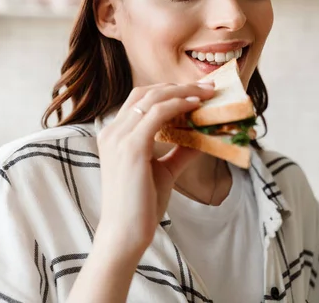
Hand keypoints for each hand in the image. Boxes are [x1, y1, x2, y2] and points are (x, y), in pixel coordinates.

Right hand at [95, 81, 214, 255]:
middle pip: (145, 92)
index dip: (168, 91)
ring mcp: (119, 137)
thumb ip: (180, 152)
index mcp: (114, 135)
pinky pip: (157, 114)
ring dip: (183, 92)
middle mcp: (112, 131)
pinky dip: (179, 105)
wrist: (126, 233)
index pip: (140, 100)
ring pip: (153, 98)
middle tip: (207, 87)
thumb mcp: (163, 171)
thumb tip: (204, 137)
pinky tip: (196, 107)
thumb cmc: (141, 206)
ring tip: (207, 93)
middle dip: (178, 86)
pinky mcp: (131, 147)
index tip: (196, 92)